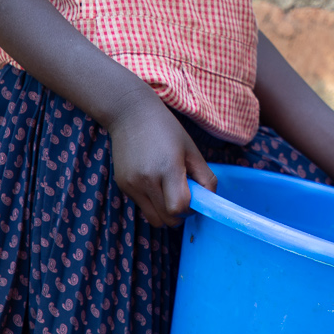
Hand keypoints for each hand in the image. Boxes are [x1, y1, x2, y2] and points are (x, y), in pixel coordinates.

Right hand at [106, 94, 216, 226]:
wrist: (130, 113)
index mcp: (168, 168)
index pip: (179, 207)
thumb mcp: (191, 150)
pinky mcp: (122, 186)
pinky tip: (155, 183)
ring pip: (153, 218)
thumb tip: (210, 200)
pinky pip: (142, 207)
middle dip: (180, 215)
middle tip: (185, 198)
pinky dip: (153, 203)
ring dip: (165, 213)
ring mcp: (132, 185)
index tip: (195, 199)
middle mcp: (147, 180)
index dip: (191, 209)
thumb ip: (205, 177)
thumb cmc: (166, 129)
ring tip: (169, 193)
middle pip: (167, 219)